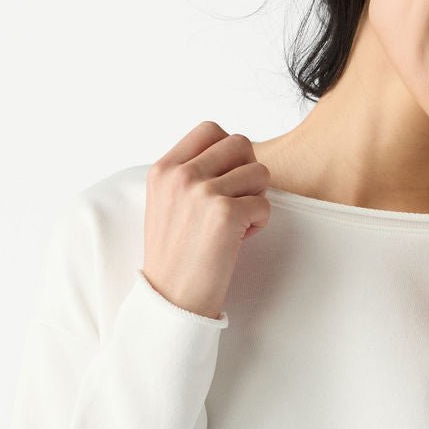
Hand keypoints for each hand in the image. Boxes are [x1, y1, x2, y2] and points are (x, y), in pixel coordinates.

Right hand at [143, 122, 271, 319]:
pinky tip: (238, 240)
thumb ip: (190, 173)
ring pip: (259, 172)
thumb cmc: (175, 256)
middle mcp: (180, 175)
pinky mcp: (224, 214)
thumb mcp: (166, 203)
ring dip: (256, 199)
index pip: (210, 129)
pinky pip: (265, 204)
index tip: (226, 180)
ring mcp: (202, 192)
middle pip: (240, 143)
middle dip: (248, 171)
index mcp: (163, 169)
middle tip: (238, 201)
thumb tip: (233, 151)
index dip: (229, 152)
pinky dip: (259, 224)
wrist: (170, 299)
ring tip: (237, 224)